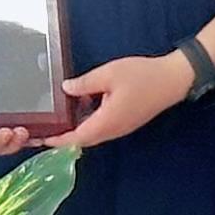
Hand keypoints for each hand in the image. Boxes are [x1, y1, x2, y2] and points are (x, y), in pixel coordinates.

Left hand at [40, 50, 195, 153]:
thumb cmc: (142, 76)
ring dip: (75, 127)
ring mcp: (121, 127)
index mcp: (106, 122)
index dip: (58, 140)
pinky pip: (102, 126)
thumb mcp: (109, 74)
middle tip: (43, 129)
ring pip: (92, 133)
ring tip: (58, 116)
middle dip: (63, 136)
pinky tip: (82, 103)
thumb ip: (85, 83)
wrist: (174, 79)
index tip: (41, 139)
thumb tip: (65, 89)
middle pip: (83, 139)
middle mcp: (113, 130)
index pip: (76, 137)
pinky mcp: (126, 121)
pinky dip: (88, 120)